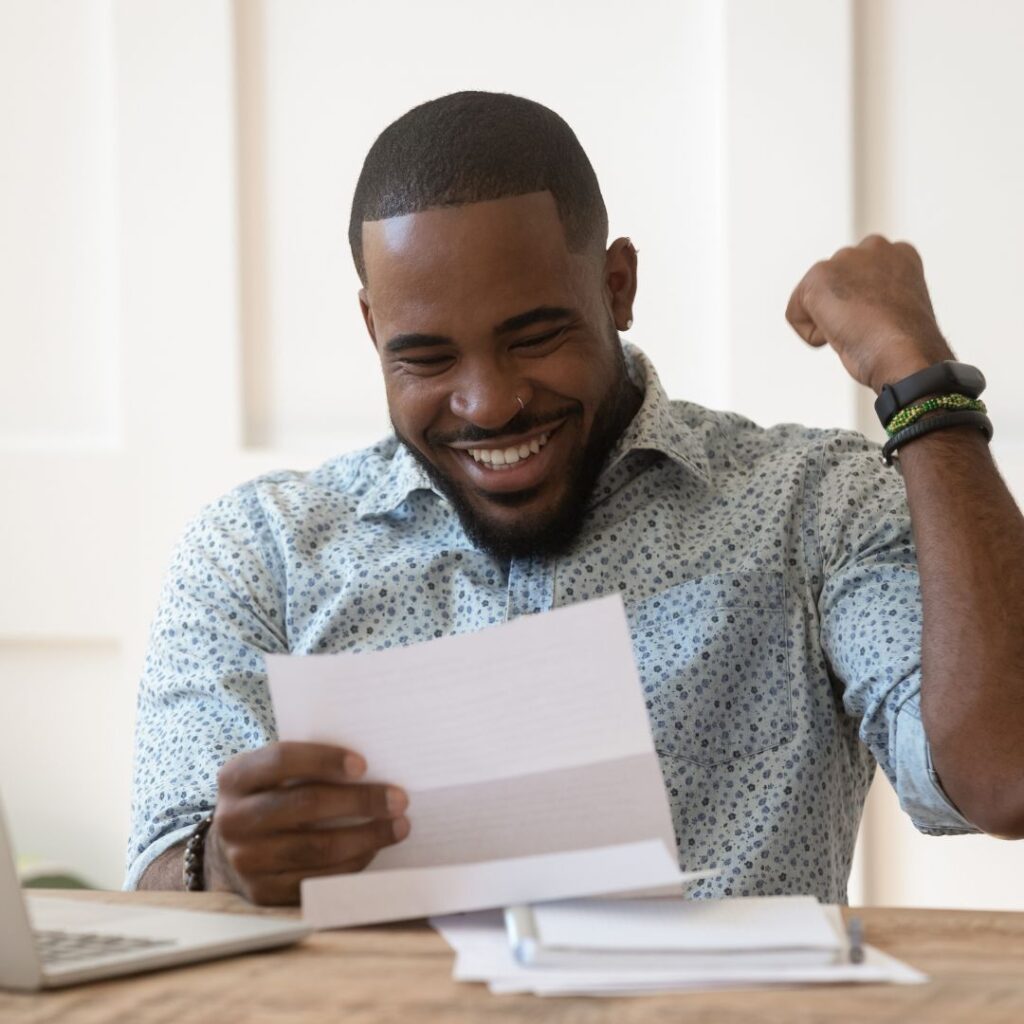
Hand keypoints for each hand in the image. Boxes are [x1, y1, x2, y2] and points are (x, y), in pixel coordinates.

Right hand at [205, 741, 409, 904]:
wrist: (232, 846)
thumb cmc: (270, 796)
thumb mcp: (273, 773)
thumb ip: (307, 764)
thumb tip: (372, 765)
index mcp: (236, 776)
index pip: (282, 760)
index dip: (324, 760)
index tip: (364, 765)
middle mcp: (233, 819)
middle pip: (305, 805)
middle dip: (359, 801)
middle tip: (398, 799)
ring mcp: (245, 859)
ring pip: (315, 848)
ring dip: (366, 837)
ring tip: (399, 826)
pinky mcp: (262, 892)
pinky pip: (315, 881)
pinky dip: (351, 865)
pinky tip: (373, 850)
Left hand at [785, 235, 955, 393]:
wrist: (904, 353)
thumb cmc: (905, 347)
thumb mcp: (896, 311)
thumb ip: (875, 297)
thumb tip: (854, 309)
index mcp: (899, 254)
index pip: (858, 280)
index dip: (864, 310)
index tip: (883, 322)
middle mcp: (874, 247)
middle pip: (833, 286)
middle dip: (843, 311)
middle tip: (869, 327)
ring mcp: (845, 258)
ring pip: (814, 299)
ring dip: (829, 322)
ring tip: (858, 330)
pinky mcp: (819, 275)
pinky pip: (795, 315)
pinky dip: (811, 335)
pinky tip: (838, 336)